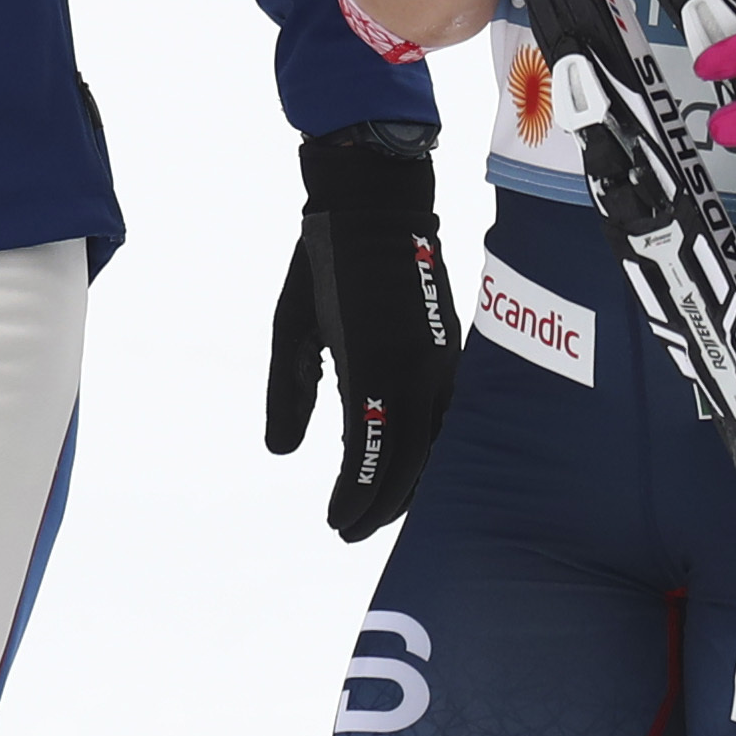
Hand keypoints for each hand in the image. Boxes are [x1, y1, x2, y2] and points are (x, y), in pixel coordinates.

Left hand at [265, 125, 455, 540]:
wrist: (377, 204)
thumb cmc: (324, 264)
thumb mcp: (290, 328)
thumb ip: (288, 392)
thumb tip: (281, 453)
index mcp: (373, 365)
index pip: (371, 455)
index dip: (354, 498)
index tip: (335, 524)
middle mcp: (417, 371)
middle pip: (412, 463)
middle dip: (382, 505)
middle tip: (352, 530)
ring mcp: (443, 362)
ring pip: (436, 445)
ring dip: (410, 484)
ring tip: (379, 508)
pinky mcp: (454, 353)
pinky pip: (449, 419)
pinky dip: (429, 452)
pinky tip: (410, 467)